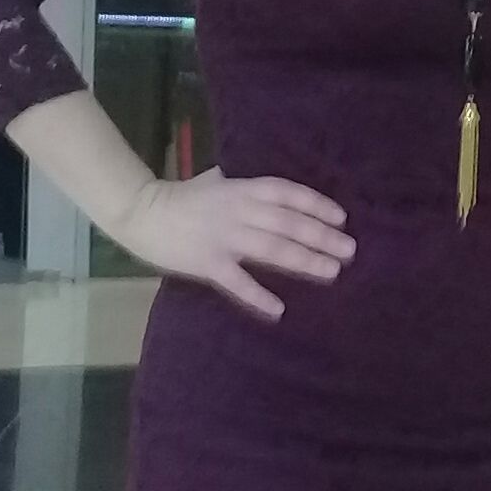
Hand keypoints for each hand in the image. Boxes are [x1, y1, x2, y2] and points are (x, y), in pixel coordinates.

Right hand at [124, 170, 354, 322]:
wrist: (141, 212)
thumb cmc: (182, 196)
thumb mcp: (216, 181)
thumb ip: (244, 184)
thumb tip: (273, 189)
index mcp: (241, 189)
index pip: (287, 193)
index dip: (316, 204)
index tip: (342, 218)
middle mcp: (238, 211)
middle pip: (287, 223)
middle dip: (321, 236)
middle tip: (349, 251)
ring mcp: (223, 238)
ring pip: (270, 249)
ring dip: (303, 260)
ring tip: (331, 271)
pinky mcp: (207, 263)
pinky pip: (237, 281)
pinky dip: (257, 295)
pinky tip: (279, 309)